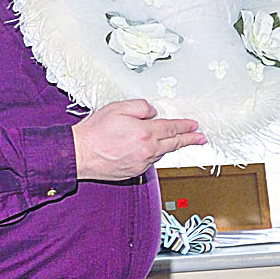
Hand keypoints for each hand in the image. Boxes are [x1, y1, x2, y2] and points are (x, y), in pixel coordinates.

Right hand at [74, 100, 205, 181]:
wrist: (79, 154)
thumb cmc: (94, 131)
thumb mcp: (118, 108)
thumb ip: (141, 107)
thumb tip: (153, 113)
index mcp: (145, 133)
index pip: (172, 128)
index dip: (186, 126)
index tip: (195, 126)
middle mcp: (147, 150)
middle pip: (173, 143)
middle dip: (189, 139)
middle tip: (201, 138)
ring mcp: (141, 163)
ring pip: (161, 152)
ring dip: (170, 146)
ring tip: (178, 141)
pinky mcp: (134, 171)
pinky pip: (150, 161)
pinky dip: (153, 153)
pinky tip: (151, 149)